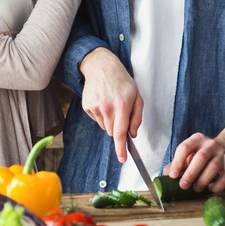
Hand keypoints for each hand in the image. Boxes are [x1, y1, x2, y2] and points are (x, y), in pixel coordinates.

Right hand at [79, 48, 142, 163]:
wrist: (101, 66)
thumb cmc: (122, 81)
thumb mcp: (137, 96)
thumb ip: (137, 117)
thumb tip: (132, 134)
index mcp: (122, 105)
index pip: (120, 133)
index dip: (121, 149)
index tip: (122, 159)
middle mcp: (107, 107)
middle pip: (112, 132)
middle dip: (118, 127)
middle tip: (120, 112)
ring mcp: (95, 107)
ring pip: (104, 126)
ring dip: (109, 120)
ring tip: (111, 103)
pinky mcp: (87, 106)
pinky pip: (96, 119)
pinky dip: (101, 115)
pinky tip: (102, 101)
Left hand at [164, 114, 224, 193]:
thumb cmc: (202, 153)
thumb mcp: (188, 154)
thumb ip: (176, 163)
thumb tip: (166, 176)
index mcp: (196, 139)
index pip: (184, 148)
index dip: (177, 162)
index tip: (173, 176)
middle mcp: (210, 144)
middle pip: (200, 158)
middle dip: (190, 174)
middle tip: (183, 186)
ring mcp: (222, 154)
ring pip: (213, 167)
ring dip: (203, 180)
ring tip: (196, 189)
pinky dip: (217, 185)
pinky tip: (210, 189)